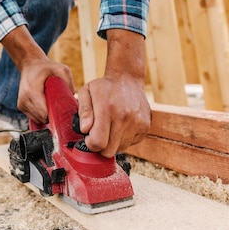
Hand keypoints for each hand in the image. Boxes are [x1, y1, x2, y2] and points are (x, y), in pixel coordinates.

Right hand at [17, 57, 73, 124]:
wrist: (30, 65)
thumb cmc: (45, 67)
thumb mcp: (61, 69)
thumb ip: (69, 82)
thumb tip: (75, 99)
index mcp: (32, 90)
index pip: (44, 113)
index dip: (55, 115)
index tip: (62, 111)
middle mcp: (25, 98)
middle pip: (42, 118)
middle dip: (52, 115)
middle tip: (58, 105)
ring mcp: (21, 103)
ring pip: (38, 119)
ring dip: (46, 115)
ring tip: (50, 103)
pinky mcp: (21, 106)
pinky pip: (34, 117)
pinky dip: (41, 114)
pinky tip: (44, 105)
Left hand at [77, 29, 150, 157]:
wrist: (127, 78)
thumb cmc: (104, 87)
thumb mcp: (86, 92)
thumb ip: (84, 111)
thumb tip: (85, 130)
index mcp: (106, 108)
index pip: (98, 142)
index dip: (90, 144)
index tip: (89, 137)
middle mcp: (124, 117)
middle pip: (109, 151)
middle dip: (100, 147)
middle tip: (98, 134)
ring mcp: (137, 122)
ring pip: (120, 149)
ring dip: (113, 143)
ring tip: (110, 127)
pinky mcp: (145, 126)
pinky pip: (131, 143)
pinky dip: (124, 139)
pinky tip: (121, 125)